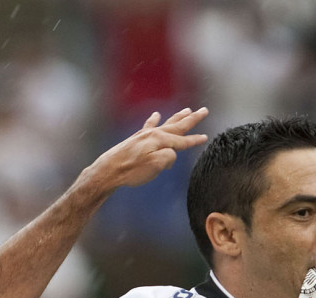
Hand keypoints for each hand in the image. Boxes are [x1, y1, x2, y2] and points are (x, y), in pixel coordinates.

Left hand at [83, 107, 208, 192]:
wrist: (109, 169)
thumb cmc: (132, 170)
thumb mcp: (156, 166)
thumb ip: (169, 157)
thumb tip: (171, 154)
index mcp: (160, 140)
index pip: (182, 140)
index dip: (195, 140)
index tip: (206, 137)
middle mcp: (154, 134)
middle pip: (177, 125)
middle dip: (192, 118)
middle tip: (204, 110)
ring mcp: (145, 135)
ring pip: (166, 123)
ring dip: (178, 116)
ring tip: (187, 109)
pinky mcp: (137, 138)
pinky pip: (149, 125)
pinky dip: (154, 119)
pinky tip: (156, 115)